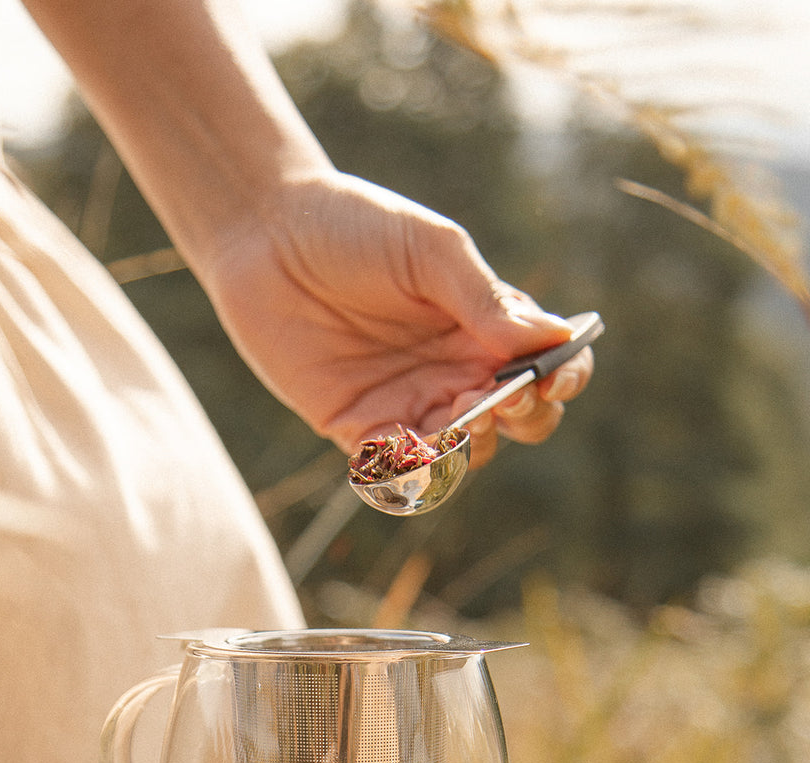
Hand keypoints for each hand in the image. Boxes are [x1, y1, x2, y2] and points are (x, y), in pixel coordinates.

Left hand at [206, 171, 594, 467]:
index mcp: (483, 326)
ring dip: (472, 446)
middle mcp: (453, 370)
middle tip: (501, 398)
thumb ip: (484, 299)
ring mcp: (407, 403)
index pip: (544, 366)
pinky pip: (396, 468)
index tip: (551, 376)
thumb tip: (551, 341)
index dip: (563, 379)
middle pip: (516, 421)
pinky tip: (408, 446)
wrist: (265, 237)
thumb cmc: (354, 228)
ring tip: (459, 418)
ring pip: (462, 453)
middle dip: (525, 420)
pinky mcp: (356, 427)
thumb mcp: (430, 251)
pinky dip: (412, 469)